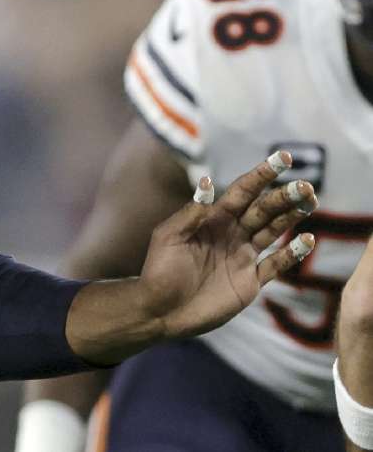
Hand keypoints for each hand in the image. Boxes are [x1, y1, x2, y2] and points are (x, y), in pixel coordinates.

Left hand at [136, 152, 316, 339]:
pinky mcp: (249, 281)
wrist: (161, 310)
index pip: (242, 192)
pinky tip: (307, 240)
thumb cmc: (159, 270)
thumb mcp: (169, 236)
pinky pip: (275, 264)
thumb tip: (209, 182)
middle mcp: (231, 234)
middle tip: (305, 186)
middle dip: (284, 196)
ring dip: (291, 216)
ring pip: (273, 231)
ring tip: (310, 201)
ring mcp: (242, 257)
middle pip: (263, 210)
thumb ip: (191, 213)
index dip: (261, 175)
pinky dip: (292, 254)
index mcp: (213, 220)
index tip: (283, 158)